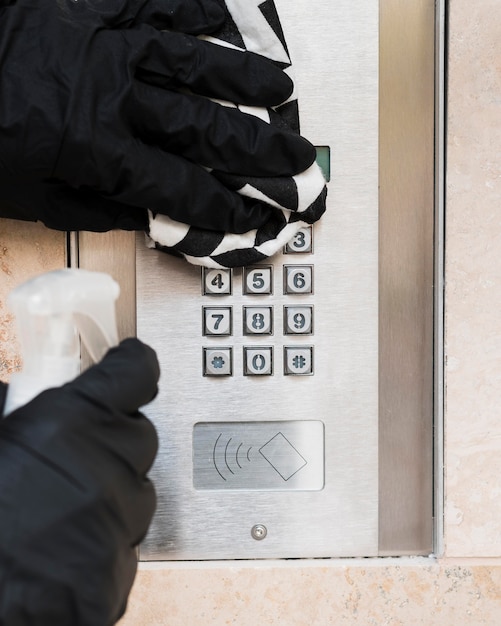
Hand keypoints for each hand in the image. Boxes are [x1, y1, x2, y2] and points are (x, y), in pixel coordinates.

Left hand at [0, 0, 314, 233]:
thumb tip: (148, 216)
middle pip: (203, 127)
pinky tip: (227, 14)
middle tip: (298, 158)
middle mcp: (113, 95)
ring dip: (243, 78)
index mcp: (96, 151)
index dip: (223, 207)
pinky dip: (195, 7)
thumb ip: (95, 207)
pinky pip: (154, 1)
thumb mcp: (29, 195)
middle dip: (258, 148)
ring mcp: (106, 43)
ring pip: (192, 60)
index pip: (180, 188)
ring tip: (283, 89)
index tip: (253, 217)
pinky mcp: (93, 6)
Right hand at [0, 338, 159, 624]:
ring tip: (64, 507)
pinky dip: (104, 541)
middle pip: (139, 435)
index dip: (133, 365)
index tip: (132, 362)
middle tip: (78, 452)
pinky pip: (127, 543)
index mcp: (69, 423)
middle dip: (114, 439)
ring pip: (138, 491)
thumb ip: (15, 405)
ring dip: (113, 493)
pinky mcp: (117, 573)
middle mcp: (105, 468)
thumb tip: (30, 393)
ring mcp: (116, 524)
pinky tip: (67, 546)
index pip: (135, 373)